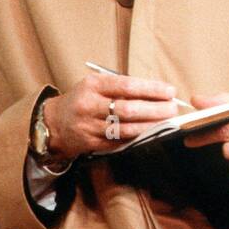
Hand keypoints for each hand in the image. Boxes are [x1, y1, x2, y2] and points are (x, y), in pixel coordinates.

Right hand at [44, 74, 180, 158]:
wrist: (55, 122)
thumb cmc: (83, 98)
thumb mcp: (97, 84)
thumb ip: (121, 87)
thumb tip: (155, 92)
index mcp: (93, 85)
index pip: (127, 86)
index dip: (151, 89)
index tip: (169, 91)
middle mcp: (89, 105)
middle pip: (129, 109)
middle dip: (155, 109)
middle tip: (173, 108)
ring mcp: (89, 126)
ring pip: (126, 128)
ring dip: (151, 126)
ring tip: (167, 122)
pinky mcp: (91, 143)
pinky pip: (119, 141)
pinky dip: (137, 138)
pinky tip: (151, 133)